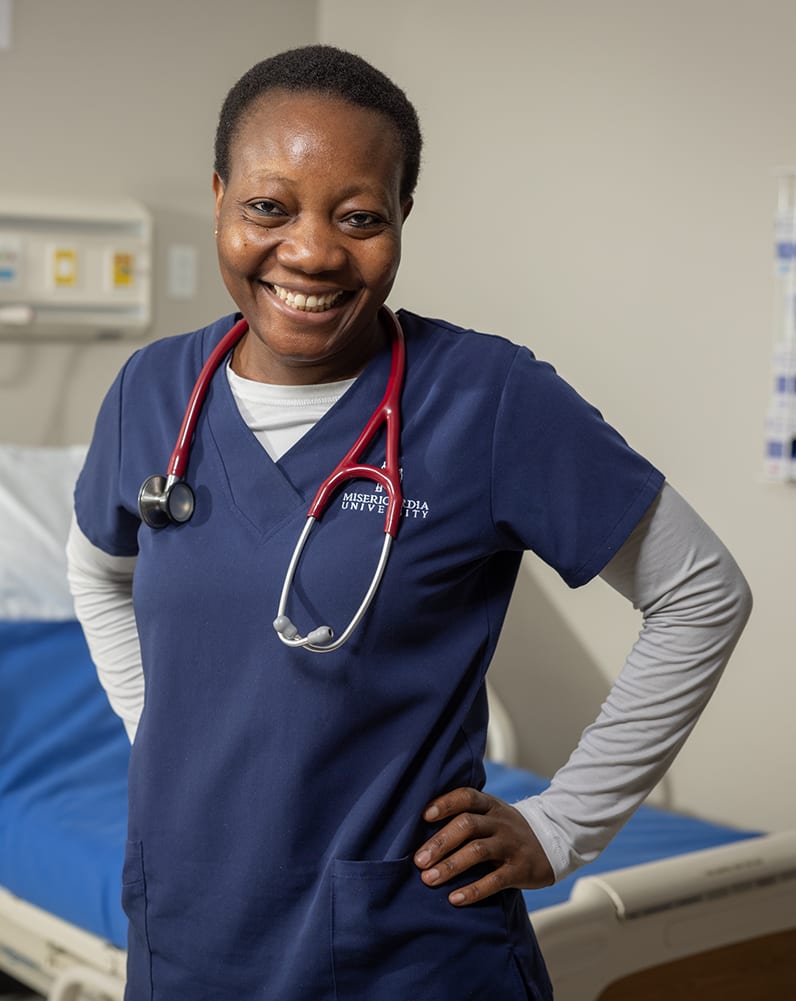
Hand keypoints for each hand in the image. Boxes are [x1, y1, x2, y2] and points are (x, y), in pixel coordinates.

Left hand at [413, 787, 554, 905]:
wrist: (553, 841)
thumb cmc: (507, 830)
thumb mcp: (492, 815)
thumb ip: (467, 817)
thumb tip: (422, 830)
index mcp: (490, 805)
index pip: (466, 796)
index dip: (445, 803)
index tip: (424, 815)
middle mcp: (500, 822)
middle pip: (467, 825)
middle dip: (440, 842)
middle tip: (419, 860)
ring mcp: (511, 845)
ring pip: (478, 851)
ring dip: (450, 866)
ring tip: (429, 879)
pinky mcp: (520, 869)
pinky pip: (495, 880)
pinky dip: (473, 890)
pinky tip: (454, 899)